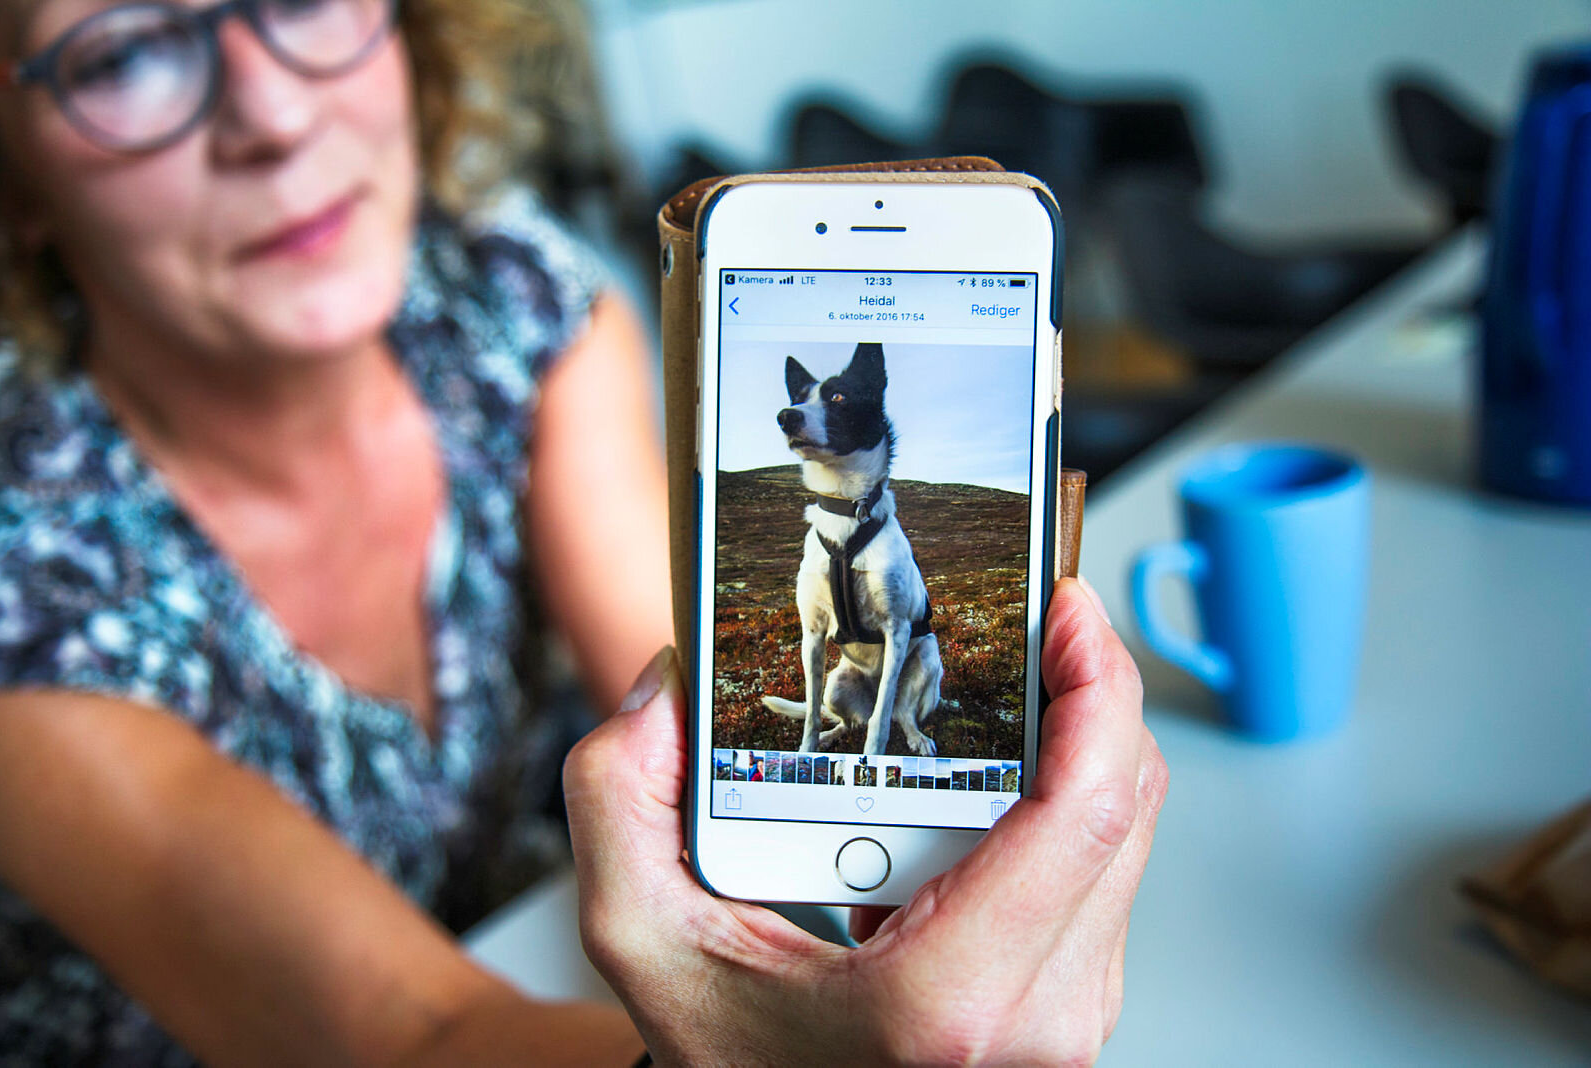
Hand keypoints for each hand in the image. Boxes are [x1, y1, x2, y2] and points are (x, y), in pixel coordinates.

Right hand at [563, 577, 1166, 1064]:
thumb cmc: (735, 1061)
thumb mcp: (641, 935)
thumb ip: (622, 800)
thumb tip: (669, 694)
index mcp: (948, 997)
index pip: (1083, 814)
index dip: (1099, 692)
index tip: (1069, 615)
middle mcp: (1034, 1019)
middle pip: (1123, 809)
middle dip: (1092, 694)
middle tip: (1043, 625)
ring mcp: (1064, 1019)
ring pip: (1122, 840)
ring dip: (1080, 747)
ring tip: (1017, 691)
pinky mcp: (1071, 1008)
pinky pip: (1101, 876)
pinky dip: (1062, 806)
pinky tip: (1003, 777)